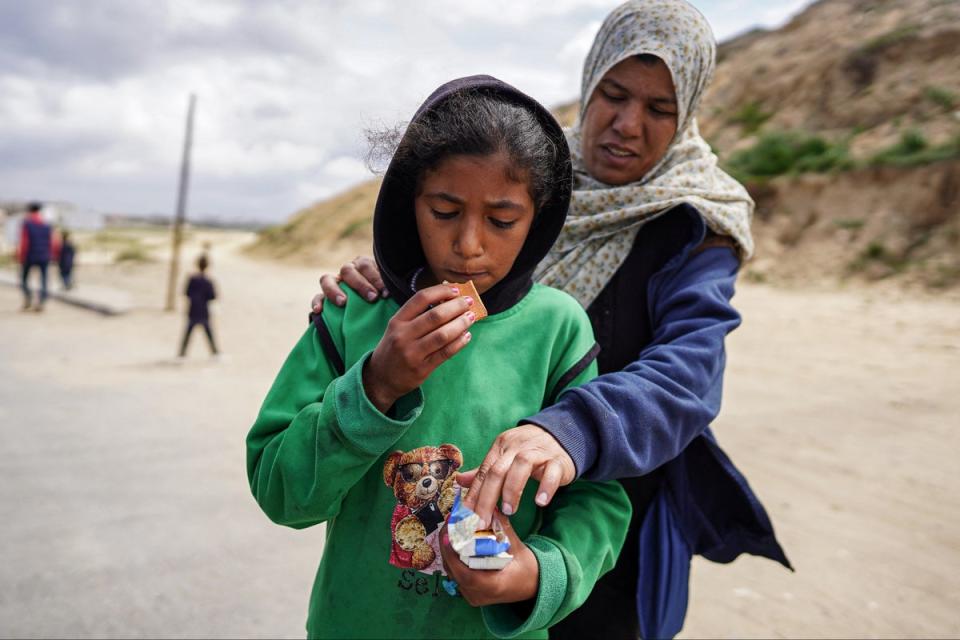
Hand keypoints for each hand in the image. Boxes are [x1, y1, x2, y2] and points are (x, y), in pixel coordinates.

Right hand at [312, 255, 384, 313]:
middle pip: (348, 270)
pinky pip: (317, 296)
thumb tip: (399, 291)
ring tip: (343, 302)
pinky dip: (317, 302)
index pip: (366, 265)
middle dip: (360, 285)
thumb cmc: (384, 297)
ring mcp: (335, 283)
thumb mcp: (388, 290)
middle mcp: (347, 272)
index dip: (376, 278)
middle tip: (372, 298)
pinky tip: (319, 310)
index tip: (386, 293)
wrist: (372, 310)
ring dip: (334, 290)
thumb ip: (390, 288)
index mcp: (363, 265)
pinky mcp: (324, 297)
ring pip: (327, 279)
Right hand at [363, 283, 475, 412]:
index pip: (421, 298)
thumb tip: (448, 300)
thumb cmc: (393, 348)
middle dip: (456, 306)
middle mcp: (403, 335)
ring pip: (443, 335)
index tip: (456, 290)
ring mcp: (412, 353)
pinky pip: (445, 353)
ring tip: (471, 317)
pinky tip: (467, 336)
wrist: (380, 378)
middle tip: (469, 302)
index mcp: (397, 321)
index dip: (441, 291)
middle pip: (435, 316)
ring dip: (461, 323)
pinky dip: (459, 343)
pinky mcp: (422, 369)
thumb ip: (417, 315)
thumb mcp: (397, 328)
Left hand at [439, 482, 537, 606]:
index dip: (452, 553)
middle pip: (453, 571)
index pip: (465, 573)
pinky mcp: (471, 593)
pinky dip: (454, 560)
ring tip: (450, 531)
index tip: (448, 533)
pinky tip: (455, 544)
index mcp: (492, 586)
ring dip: (449, 552)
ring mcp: (473, 597)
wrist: (534, 585)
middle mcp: (479, 595)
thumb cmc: (528, 569)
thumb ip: (503, 528)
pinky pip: (456, 576)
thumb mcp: (517, 547)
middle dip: (447, 547)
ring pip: (452, 574)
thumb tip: (491, 507)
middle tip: (448, 525)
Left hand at [463, 424, 575, 526]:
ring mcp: (538, 451)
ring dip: (512, 490)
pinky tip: (540, 502)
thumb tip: (459, 481)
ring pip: (521, 466)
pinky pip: (551, 472)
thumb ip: (485, 471)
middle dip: (487, 498)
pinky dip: (545, 487)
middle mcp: (517, 447)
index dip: (474, 494)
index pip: (484, 471)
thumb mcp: (506, 456)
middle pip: (498, 471)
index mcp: (501, 446)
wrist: (562, 434)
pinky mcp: (558, 460)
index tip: (467, 517)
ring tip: (508, 511)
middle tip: (483, 521)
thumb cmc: (529, 450)